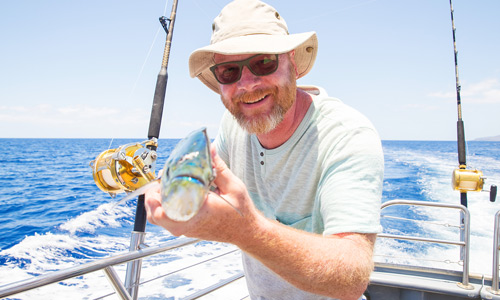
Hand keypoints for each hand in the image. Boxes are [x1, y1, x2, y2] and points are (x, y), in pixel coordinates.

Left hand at [144, 144, 258, 242]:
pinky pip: (166, 222)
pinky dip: (162, 209)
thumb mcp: (233, 187)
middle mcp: (188, 224)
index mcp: (198, 213)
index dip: (158, 193)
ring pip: (158, 220)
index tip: (161, 179)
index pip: (166, 209)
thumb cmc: (241, 213)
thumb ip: (219, 168)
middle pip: (156, 216)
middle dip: (152, 197)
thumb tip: (209, 149)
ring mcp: (186, 229)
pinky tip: (170, 196)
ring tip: (161, 188)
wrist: (246, 232)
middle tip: (158, 181)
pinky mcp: (187, 229)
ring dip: (155, 204)